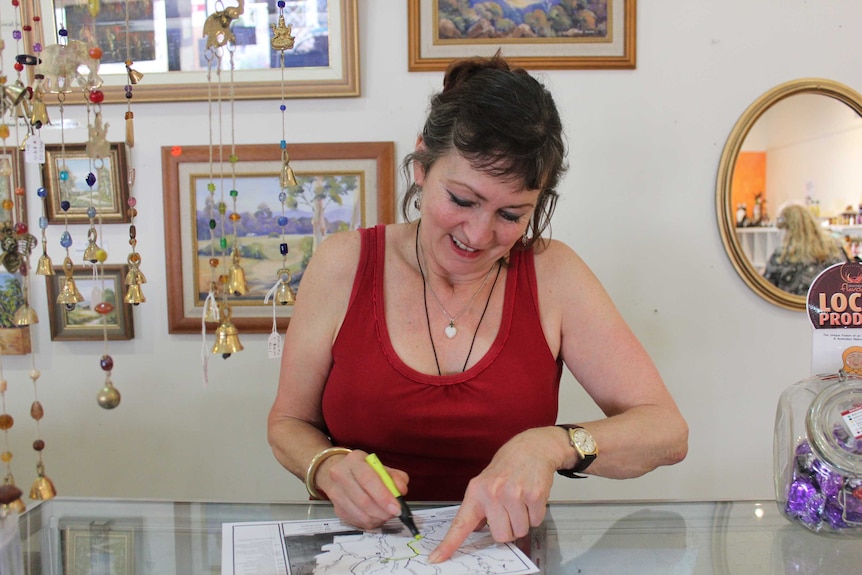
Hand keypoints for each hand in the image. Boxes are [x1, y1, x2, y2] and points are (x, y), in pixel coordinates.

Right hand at [316, 449, 409, 530]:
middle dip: (383, 511)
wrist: (341, 473)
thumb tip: (401, 491)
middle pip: (363, 500)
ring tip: (387, 514)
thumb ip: (396, 477)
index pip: (368, 480)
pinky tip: (377, 516)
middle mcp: (340, 476)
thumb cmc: (364, 470)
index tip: (397, 507)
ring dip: (378, 518)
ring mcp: (335, 493)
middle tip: (396, 513)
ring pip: (360, 514)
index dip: (383, 496)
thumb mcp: (382, 467)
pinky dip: (371, 522)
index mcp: (353, 461)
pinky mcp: (336, 509)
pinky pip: (357, 521)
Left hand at [429, 428, 559, 562]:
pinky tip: (531, 497)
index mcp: (476, 492)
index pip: (461, 524)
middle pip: (500, 536)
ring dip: (523, 521)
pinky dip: (535, 514)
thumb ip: (479, 507)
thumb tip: (477, 528)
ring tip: (521, 501)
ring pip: (519, 531)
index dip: (449, 544)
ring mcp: (514, 494)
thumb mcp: (484, 482)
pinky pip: (535, 522)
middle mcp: (493, 493)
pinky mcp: (534, 495)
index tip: (436, 558)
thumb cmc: (506, 467)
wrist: (531, 448)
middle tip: (509, 510)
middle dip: (508, 528)